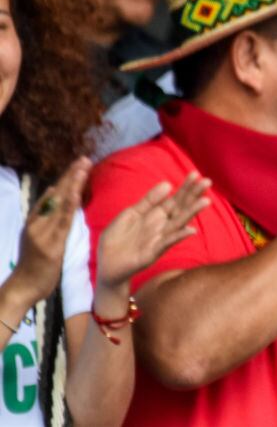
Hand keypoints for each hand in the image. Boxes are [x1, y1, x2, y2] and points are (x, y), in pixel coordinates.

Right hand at [7, 157, 90, 306]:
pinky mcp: (51, 246)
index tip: (79, 163)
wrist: (23, 288)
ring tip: (82, 168)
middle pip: (56, 195)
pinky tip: (75, 194)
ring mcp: (43, 234)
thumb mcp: (40, 236)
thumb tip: (53, 194)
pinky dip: (69, 207)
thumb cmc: (35, 264)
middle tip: (84, 158)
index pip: (53, 195)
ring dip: (72, 185)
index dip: (66, 179)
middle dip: (71, 176)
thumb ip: (47, 217)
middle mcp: (37, 223)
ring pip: (60, 205)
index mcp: (36, 220)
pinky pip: (62, 224)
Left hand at [95, 172, 210, 289]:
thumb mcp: (131, 213)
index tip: (195, 174)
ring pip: (179, 223)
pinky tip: (192, 230)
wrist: (105, 264)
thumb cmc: (117, 239)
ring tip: (206, 201)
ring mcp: (159, 239)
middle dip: (194, 195)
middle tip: (207, 181)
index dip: (185, 187)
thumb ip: (149, 200)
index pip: (175, 199)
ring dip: (192, 212)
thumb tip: (168, 184)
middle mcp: (162, 226)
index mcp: (156, 215)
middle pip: (181, 208)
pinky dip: (179, 237)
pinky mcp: (152, 253)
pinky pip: (167, 243)